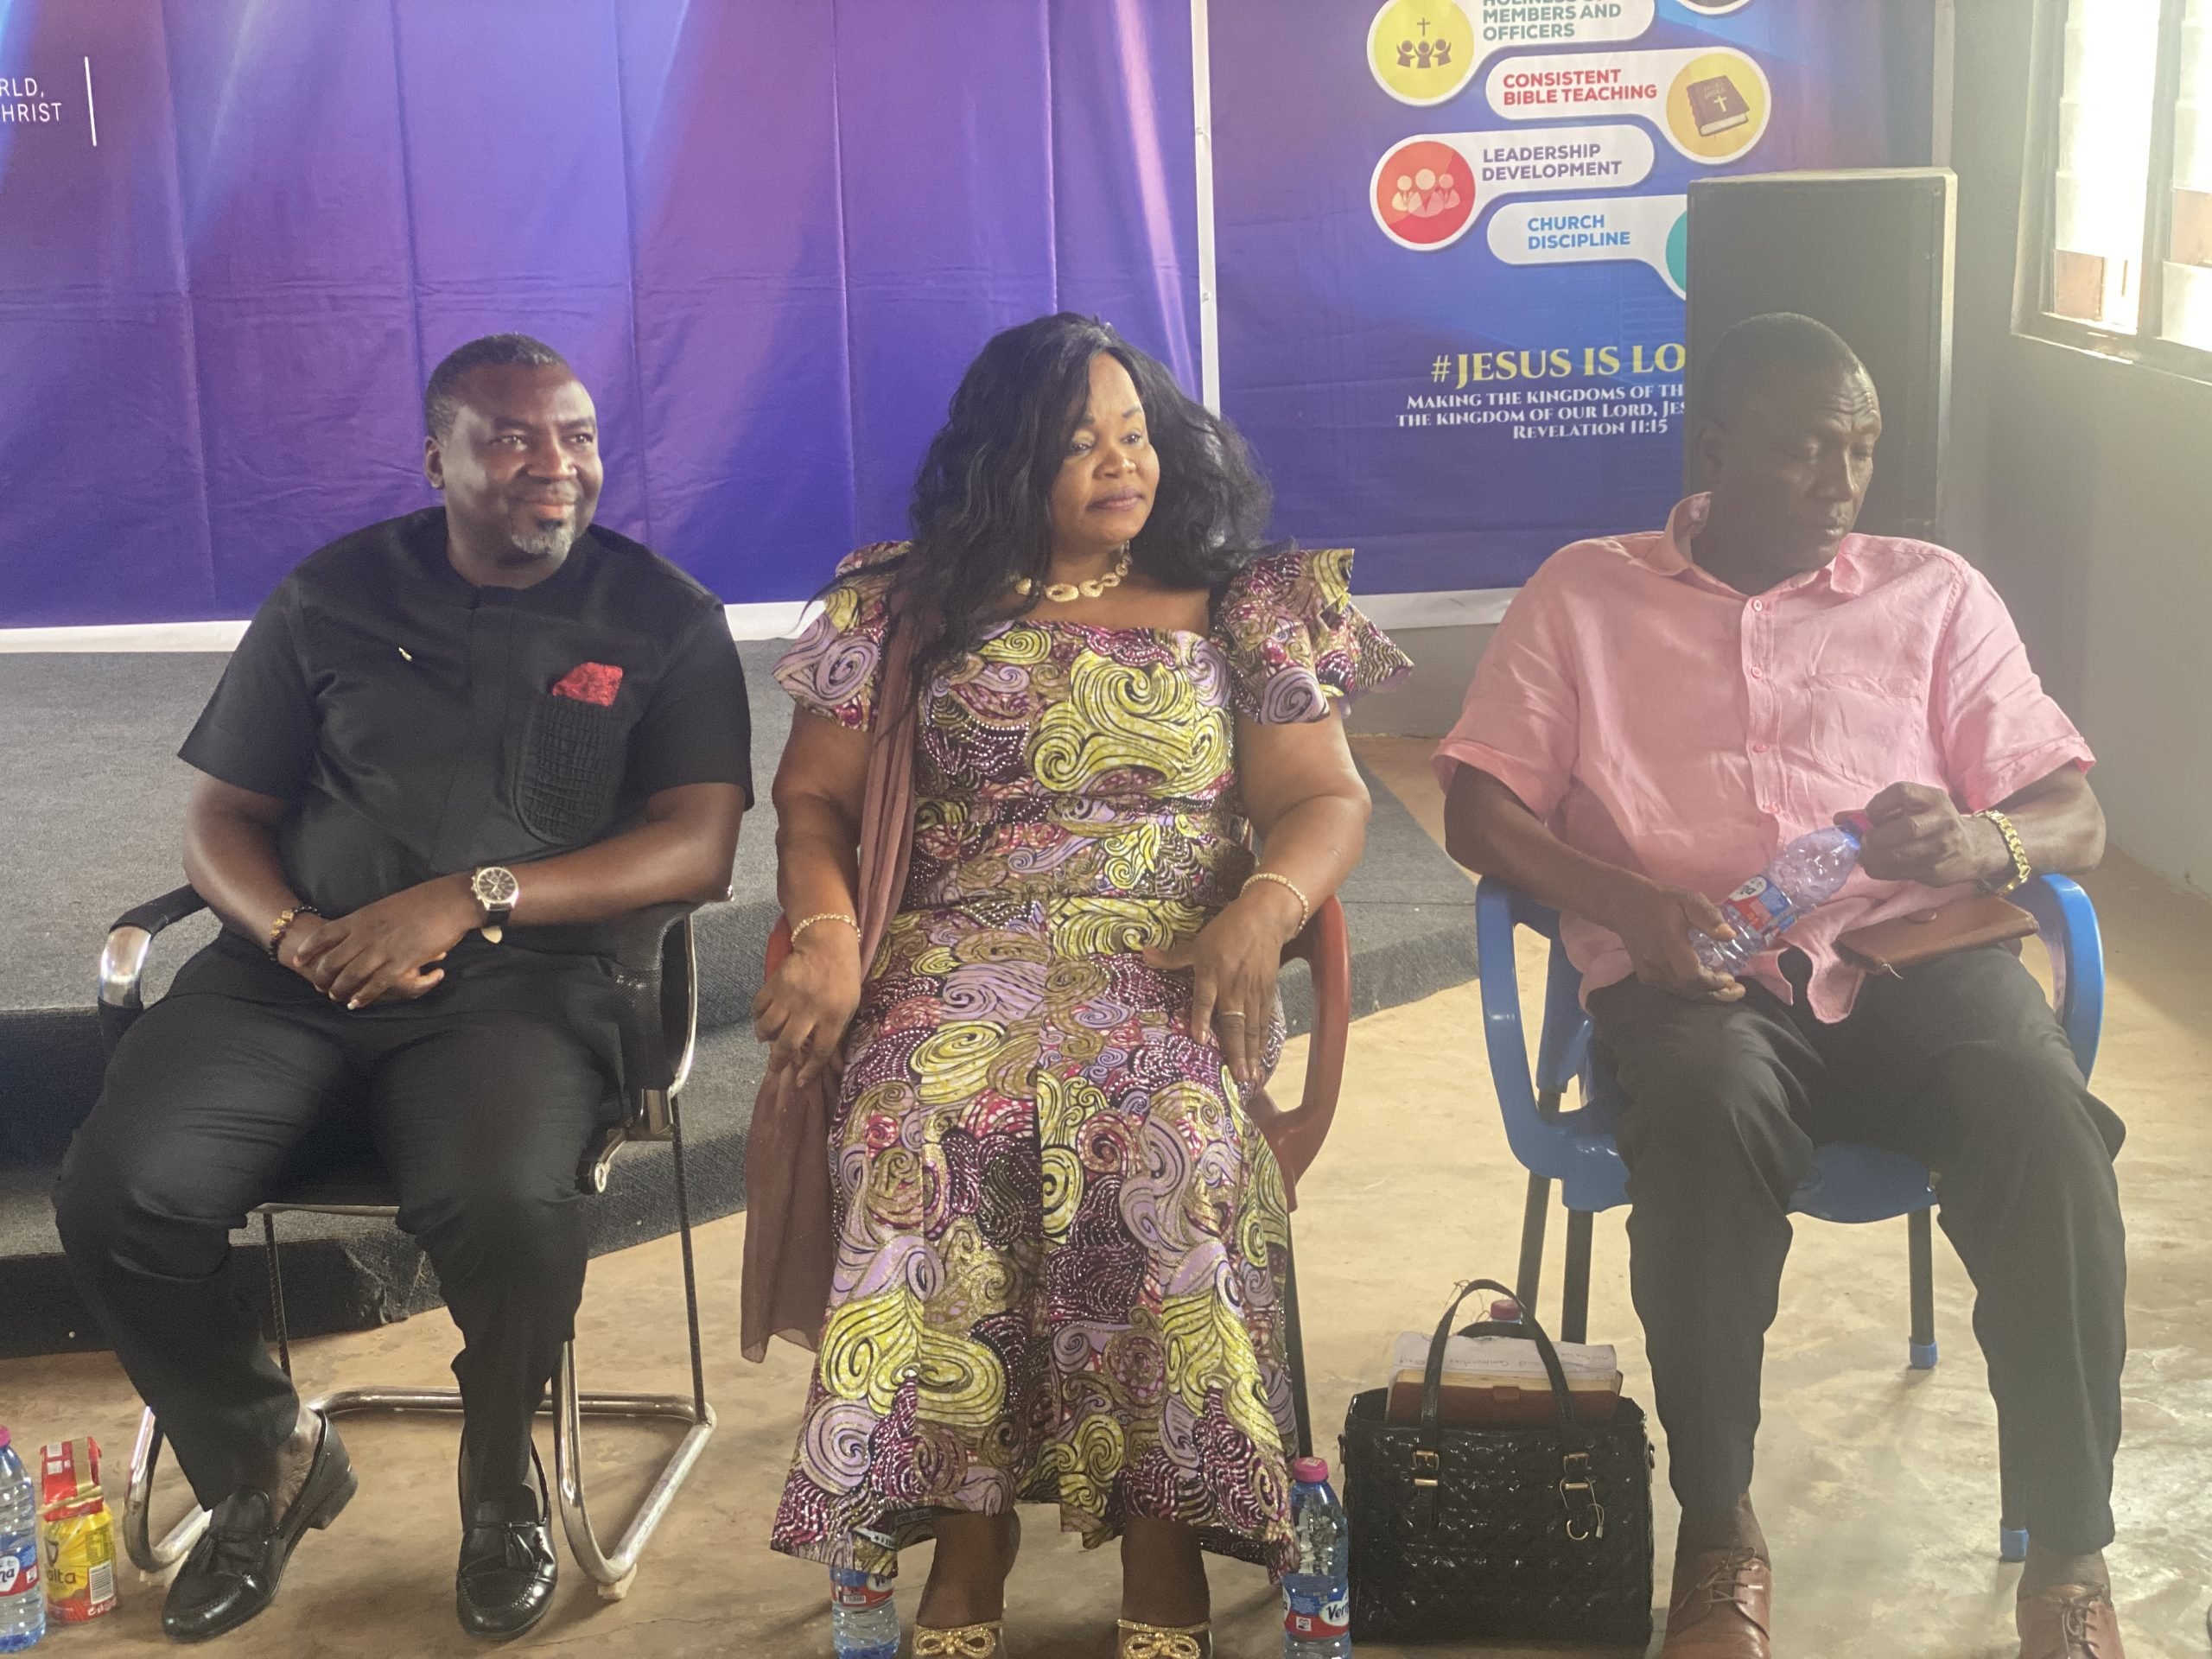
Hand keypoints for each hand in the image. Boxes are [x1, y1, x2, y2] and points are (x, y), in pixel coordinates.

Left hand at [291, 876, 474, 1008]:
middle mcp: (366, 934)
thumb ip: (371, 919)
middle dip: (322, 976)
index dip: (309, 949)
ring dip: (339, 989)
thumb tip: (363, 928)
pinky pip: (376, 983)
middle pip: (333, 960)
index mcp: (362, 918)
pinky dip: (363, 995)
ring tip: (335, 997)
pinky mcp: (401, 962)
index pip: (325, 934)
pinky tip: (356, 1003)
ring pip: (351, 975)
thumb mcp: (387, 905)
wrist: (450, 902)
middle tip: (319, 986)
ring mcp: (383, 949)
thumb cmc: (423, 901)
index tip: (299, 960)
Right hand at [753, 923, 863, 1088]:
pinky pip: (758, 1007)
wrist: (826, 944)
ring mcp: (789, 996)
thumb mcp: (849, 1008)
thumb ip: (838, 1035)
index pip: (820, 1052)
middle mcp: (809, 1009)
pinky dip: (757, 1017)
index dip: (810, 1071)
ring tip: (766, 1040)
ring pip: (768, 1028)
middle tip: (775, 1068)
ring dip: (765, 1038)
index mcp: (833, 1016)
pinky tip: (763, 1019)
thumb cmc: (842, 979)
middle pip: (789, 1045)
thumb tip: (835, 1067)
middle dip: (779, 1061)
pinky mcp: (774, 984)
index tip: (801, 1083)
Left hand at [1141, 888, 1298, 1087]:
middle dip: (1236, 1051)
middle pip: (1234, 1022)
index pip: (1204, 1000)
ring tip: (1250, 1077)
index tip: (1199, 1039)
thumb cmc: (1227, 930)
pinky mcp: (1267, 993)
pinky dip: (1264, 1041)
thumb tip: (1143, 954)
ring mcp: (1252, 992)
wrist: (1264, 918)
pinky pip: (1265, 1021)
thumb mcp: (1198, 942)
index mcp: (1212, 973)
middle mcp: (1233, 986)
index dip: (1201, 1019)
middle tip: (1237, 1076)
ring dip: (1251, 1053)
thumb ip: (1172, 957)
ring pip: (1252, 1027)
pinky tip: (1262, 1059)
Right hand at [1606, 877, 1745, 1003]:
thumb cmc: (1661, 900)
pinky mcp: (1645, 975)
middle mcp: (1657, 963)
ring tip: (1725, 990)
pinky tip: (1703, 984)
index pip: (1692, 976)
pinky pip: (1672, 989)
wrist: (1624, 905)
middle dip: (1715, 993)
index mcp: (1669, 944)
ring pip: (1681, 992)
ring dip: (1705, 994)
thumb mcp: (1688, 900)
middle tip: (1737, 991)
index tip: (1732, 979)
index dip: (1713, 982)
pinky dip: (1690, 990)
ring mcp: (1649, 972)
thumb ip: (1709, 917)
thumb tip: (1730, 936)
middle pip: (1689, 989)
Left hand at [1852, 782, 2006, 888]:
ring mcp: (1943, 847)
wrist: (1974, 848)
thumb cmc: (1934, 823)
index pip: (1902, 793)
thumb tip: (1840, 819)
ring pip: (1902, 855)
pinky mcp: (1938, 871)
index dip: (1878, 804)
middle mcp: (1943, 820)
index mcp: (1934, 798)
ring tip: (1864, 857)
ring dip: (1874, 858)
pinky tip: (1875, 866)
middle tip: (1863, 842)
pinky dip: (1882, 870)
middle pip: (1906, 828)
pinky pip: (1903, 873)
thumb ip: (1878, 812)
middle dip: (1877, 837)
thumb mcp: (1915, 809)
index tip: (1868, 816)